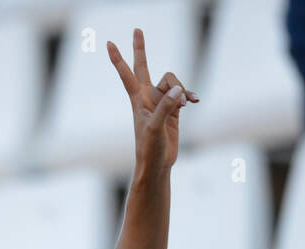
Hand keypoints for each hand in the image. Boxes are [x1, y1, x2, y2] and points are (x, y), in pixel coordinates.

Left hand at [107, 29, 197, 172]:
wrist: (157, 164)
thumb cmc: (149, 149)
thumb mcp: (156, 128)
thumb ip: (166, 107)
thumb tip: (178, 90)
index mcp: (138, 100)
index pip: (127, 74)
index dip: (118, 59)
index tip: (108, 43)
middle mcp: (147, 97)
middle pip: (144, 66)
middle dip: (140, 49)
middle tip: (137, 29)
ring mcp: (160, 102)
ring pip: (173, 82)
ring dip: (182, 90)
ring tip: (185, 105)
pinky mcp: (173, 110)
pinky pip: (183, 94)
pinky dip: (190, 95)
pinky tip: (196, 101)